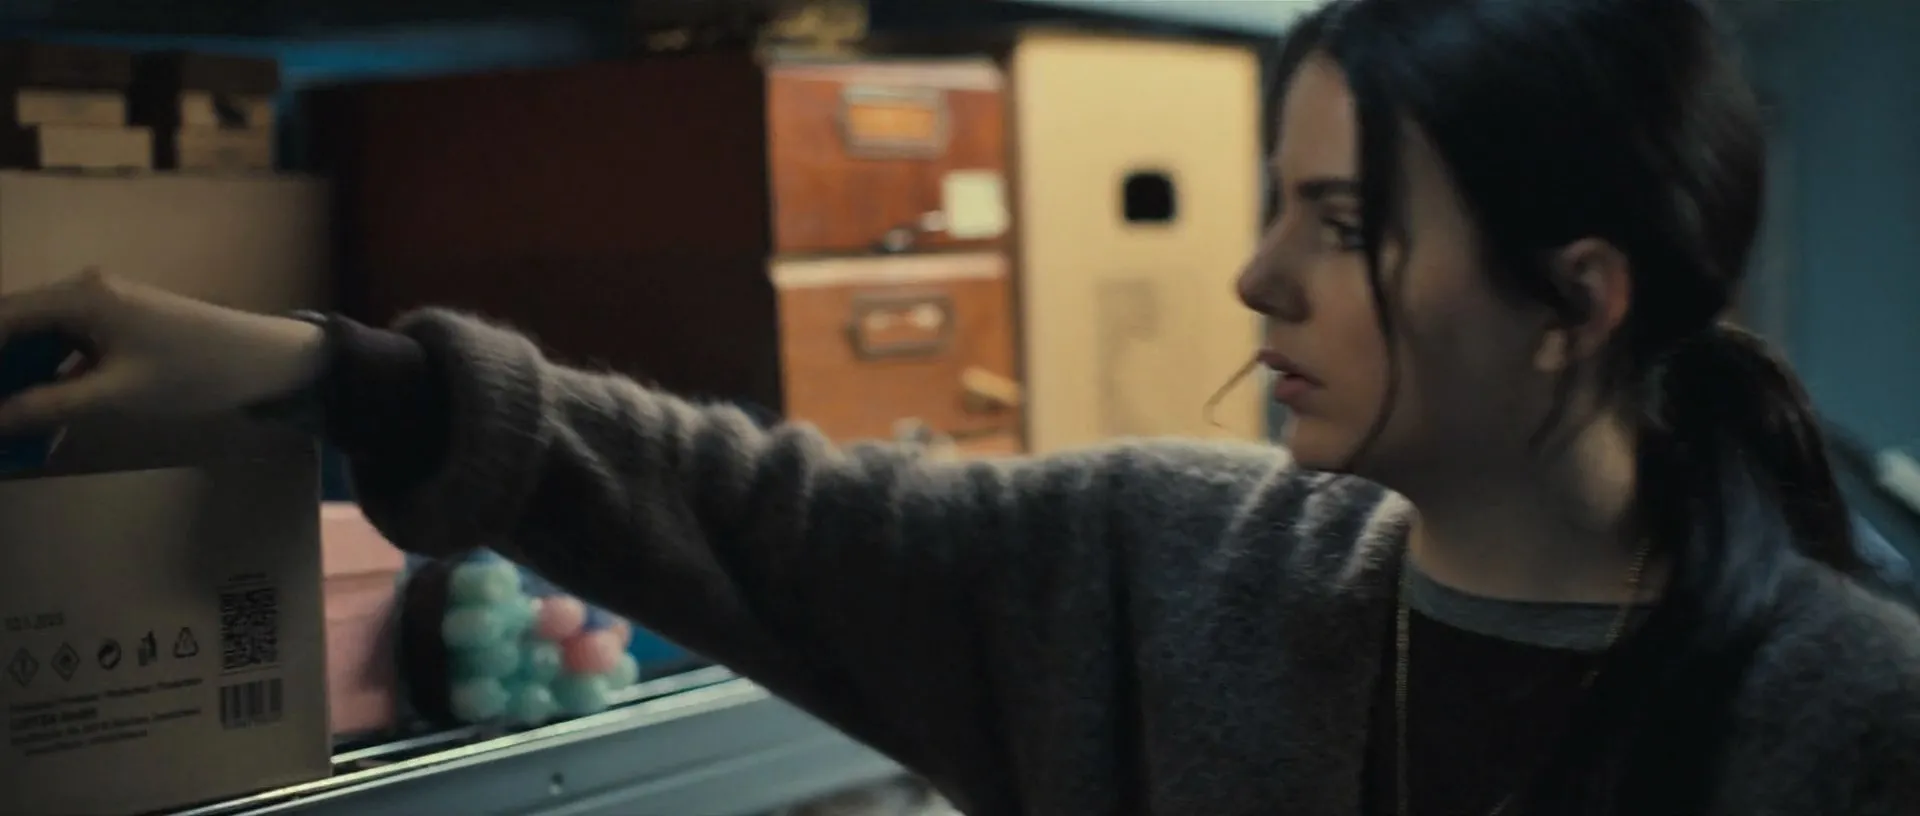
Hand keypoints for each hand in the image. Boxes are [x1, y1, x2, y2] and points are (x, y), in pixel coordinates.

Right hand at [0, 270, 326, 433]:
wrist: (266, 359)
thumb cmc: (195, 370)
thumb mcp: (117, 393)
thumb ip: (49, 405)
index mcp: (79, 295)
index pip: (2, 319)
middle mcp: (84, 292)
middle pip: (14, 329)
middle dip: (0, 371)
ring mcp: (103, 309)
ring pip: (40, 344)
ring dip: (20, 380)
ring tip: (10, 420)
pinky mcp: (119, 330)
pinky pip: (68, 352)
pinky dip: (50, 381)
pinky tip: (37, 419)